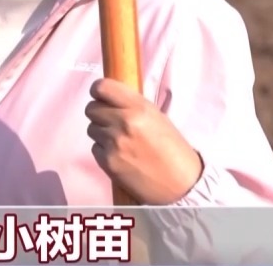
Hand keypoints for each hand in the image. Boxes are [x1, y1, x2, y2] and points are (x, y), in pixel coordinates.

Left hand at [85, 78, 203, 204]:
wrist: (181, 185)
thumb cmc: (173, 150)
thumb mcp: (157, 118)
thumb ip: (132, 105)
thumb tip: (110, 98)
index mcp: (139, 107)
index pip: (102, 87)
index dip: (98, 90)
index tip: (100, 95)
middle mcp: (124, 121)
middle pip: (91, 108)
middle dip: (99, 114)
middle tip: (112, 121)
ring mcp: (114, 142)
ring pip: (91, 128)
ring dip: (101, 133)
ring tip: (121, 141)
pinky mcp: (107, 162)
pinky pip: (95, 148)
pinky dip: (103, 150)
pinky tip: (120, 156)